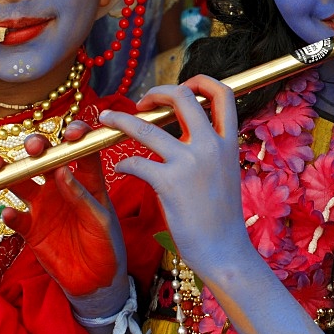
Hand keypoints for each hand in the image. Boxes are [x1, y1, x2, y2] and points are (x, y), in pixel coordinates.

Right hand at [0, 122, 126, 311]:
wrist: (97, 281)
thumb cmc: (107, 245)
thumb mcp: (101, 220)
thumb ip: (82, 196)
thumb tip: (62, 170)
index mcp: (88, 181)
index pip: (81, 150)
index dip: (76, 135)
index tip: (71, 132)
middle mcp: (63, 188)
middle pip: (45, 159)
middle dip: (37, 147)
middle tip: (34, 147)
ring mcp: (44, 207)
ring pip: (21, 181)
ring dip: (7, 171)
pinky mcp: (31, 229)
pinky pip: (15, 217)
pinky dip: (8, 214)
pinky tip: (7, 213)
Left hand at [99, 76, 251, 276]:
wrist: (224, 251)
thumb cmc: (222, 217)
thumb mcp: (226, 172)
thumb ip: (211, 149)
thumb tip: (189, 132)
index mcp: (228, 142)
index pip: (222, 93)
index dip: (201, 81)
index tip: (183, 87)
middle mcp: (212, 146)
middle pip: (182, 97)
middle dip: (157, 91)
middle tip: (142, 103)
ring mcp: (190, 162)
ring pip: (146, 126)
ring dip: (120, 119)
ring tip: (105, 119)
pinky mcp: (169, 182)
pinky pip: (135, 161)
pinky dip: (123, 164)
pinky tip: (120, 170)